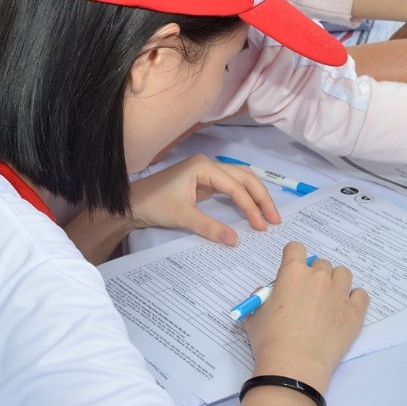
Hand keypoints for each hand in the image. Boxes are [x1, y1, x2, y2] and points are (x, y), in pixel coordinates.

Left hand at [129, 154, 281, 245]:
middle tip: (275, 219)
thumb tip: (236, 240)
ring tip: (269, 215)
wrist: (131, 204)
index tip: (262, 226)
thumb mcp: (182, 217)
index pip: (235, 186)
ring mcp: (207, 172)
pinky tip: (252, 210)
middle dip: (261, 198)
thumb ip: (210, 227)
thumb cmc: (154, 205)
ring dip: (255, 196)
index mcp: (204, 166)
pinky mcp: (204, 183)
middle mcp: (209, 165)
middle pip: (244, 177)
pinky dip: (244, 198)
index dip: (251, 206)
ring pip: (240, 180)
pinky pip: (231, 187)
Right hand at [246, 241, 368, 391]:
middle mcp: (318, 277)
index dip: (293, 257)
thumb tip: (269, 292)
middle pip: (321, 263)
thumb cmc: (270, 340)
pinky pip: (361, 294)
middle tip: (308, 296)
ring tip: (328, 301)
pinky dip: (354, 299)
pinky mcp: (355, 312)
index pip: (296, 248)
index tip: (292, 271)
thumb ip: (261, 297)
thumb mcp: (255, 315)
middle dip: (314, 275)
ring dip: (336, 282)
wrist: (294, 366)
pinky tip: (344, 310)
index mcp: (293, 272)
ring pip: (343, 274)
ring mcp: (339, 293)